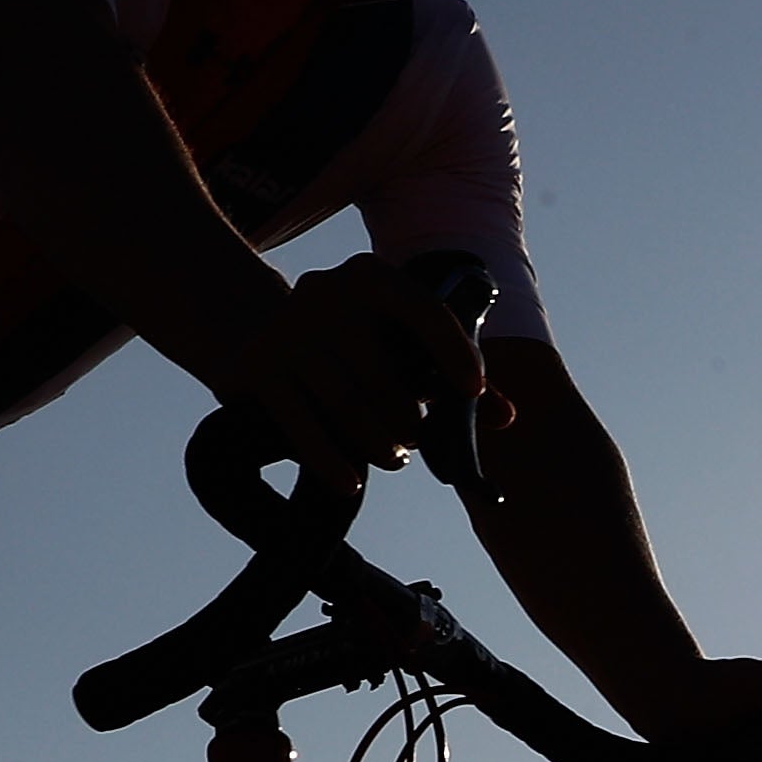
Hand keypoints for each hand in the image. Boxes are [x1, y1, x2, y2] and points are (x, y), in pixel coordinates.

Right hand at [209, 255, 500, 484]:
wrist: (258, 335)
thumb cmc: (353, 346)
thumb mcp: (399, 346)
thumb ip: (453, 376)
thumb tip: (507, 417)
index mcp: (370, 278)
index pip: (424, 311)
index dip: (454, 351)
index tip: (474, 390)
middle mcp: (324, 293)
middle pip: (384, 372)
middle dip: (409, 417)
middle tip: (417, 440)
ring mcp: (285, 330)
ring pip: (346, 403)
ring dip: (377, 442)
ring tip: (392, 456)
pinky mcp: (254, 367)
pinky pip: (301, 425)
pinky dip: (330, 460)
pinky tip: (351, 483)